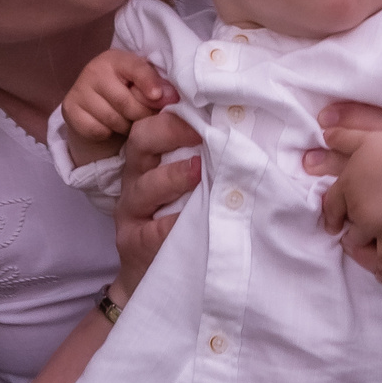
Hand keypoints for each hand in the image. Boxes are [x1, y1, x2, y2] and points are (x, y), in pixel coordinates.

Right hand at [62, 50, 172, 162]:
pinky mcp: (69, 109)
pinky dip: (107, 133)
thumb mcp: (144, 85)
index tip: (159, 97)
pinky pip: (97, 130)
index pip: (135, 68)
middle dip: (142, 115)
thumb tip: (171, 97)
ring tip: (130, 122)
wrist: (96, 108)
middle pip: (126, 102)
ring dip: (126, 127)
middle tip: (147, 118)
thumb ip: (158, 87)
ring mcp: (79, 89)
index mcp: (117, 58)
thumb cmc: (127, 93)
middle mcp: (94, 69)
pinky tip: (110, 127)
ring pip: (112, 119)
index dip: (149, 83)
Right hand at [113, 109, 200, 292]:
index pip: (153, 123)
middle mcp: (136, 180)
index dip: (174, 112)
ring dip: (173, 176)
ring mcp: (132, 212)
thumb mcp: (192, 189)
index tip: (205, 105)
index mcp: (150, 161)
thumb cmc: (181, 224)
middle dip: (169, 131)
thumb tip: (250, 137)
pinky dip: (171, 224)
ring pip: (144, 186)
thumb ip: (207, 164)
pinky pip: (152, 231)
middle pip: (140, 142)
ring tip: (199, 171)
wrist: (157, 278)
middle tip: (202, 131)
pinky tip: (189, 220)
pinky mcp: (134, 243)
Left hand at [313, 114, 381, 262]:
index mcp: (347, 183)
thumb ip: (346, 137)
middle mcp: (355, 206)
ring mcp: (371, 223)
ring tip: (367, 246)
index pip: (331, 202)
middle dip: (347, 228)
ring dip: (361, 244)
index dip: (331, 213)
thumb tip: (324, 130)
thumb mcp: (368, 138)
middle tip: (351, 232)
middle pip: (345, 223)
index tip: (331, 222)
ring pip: (358, 240)